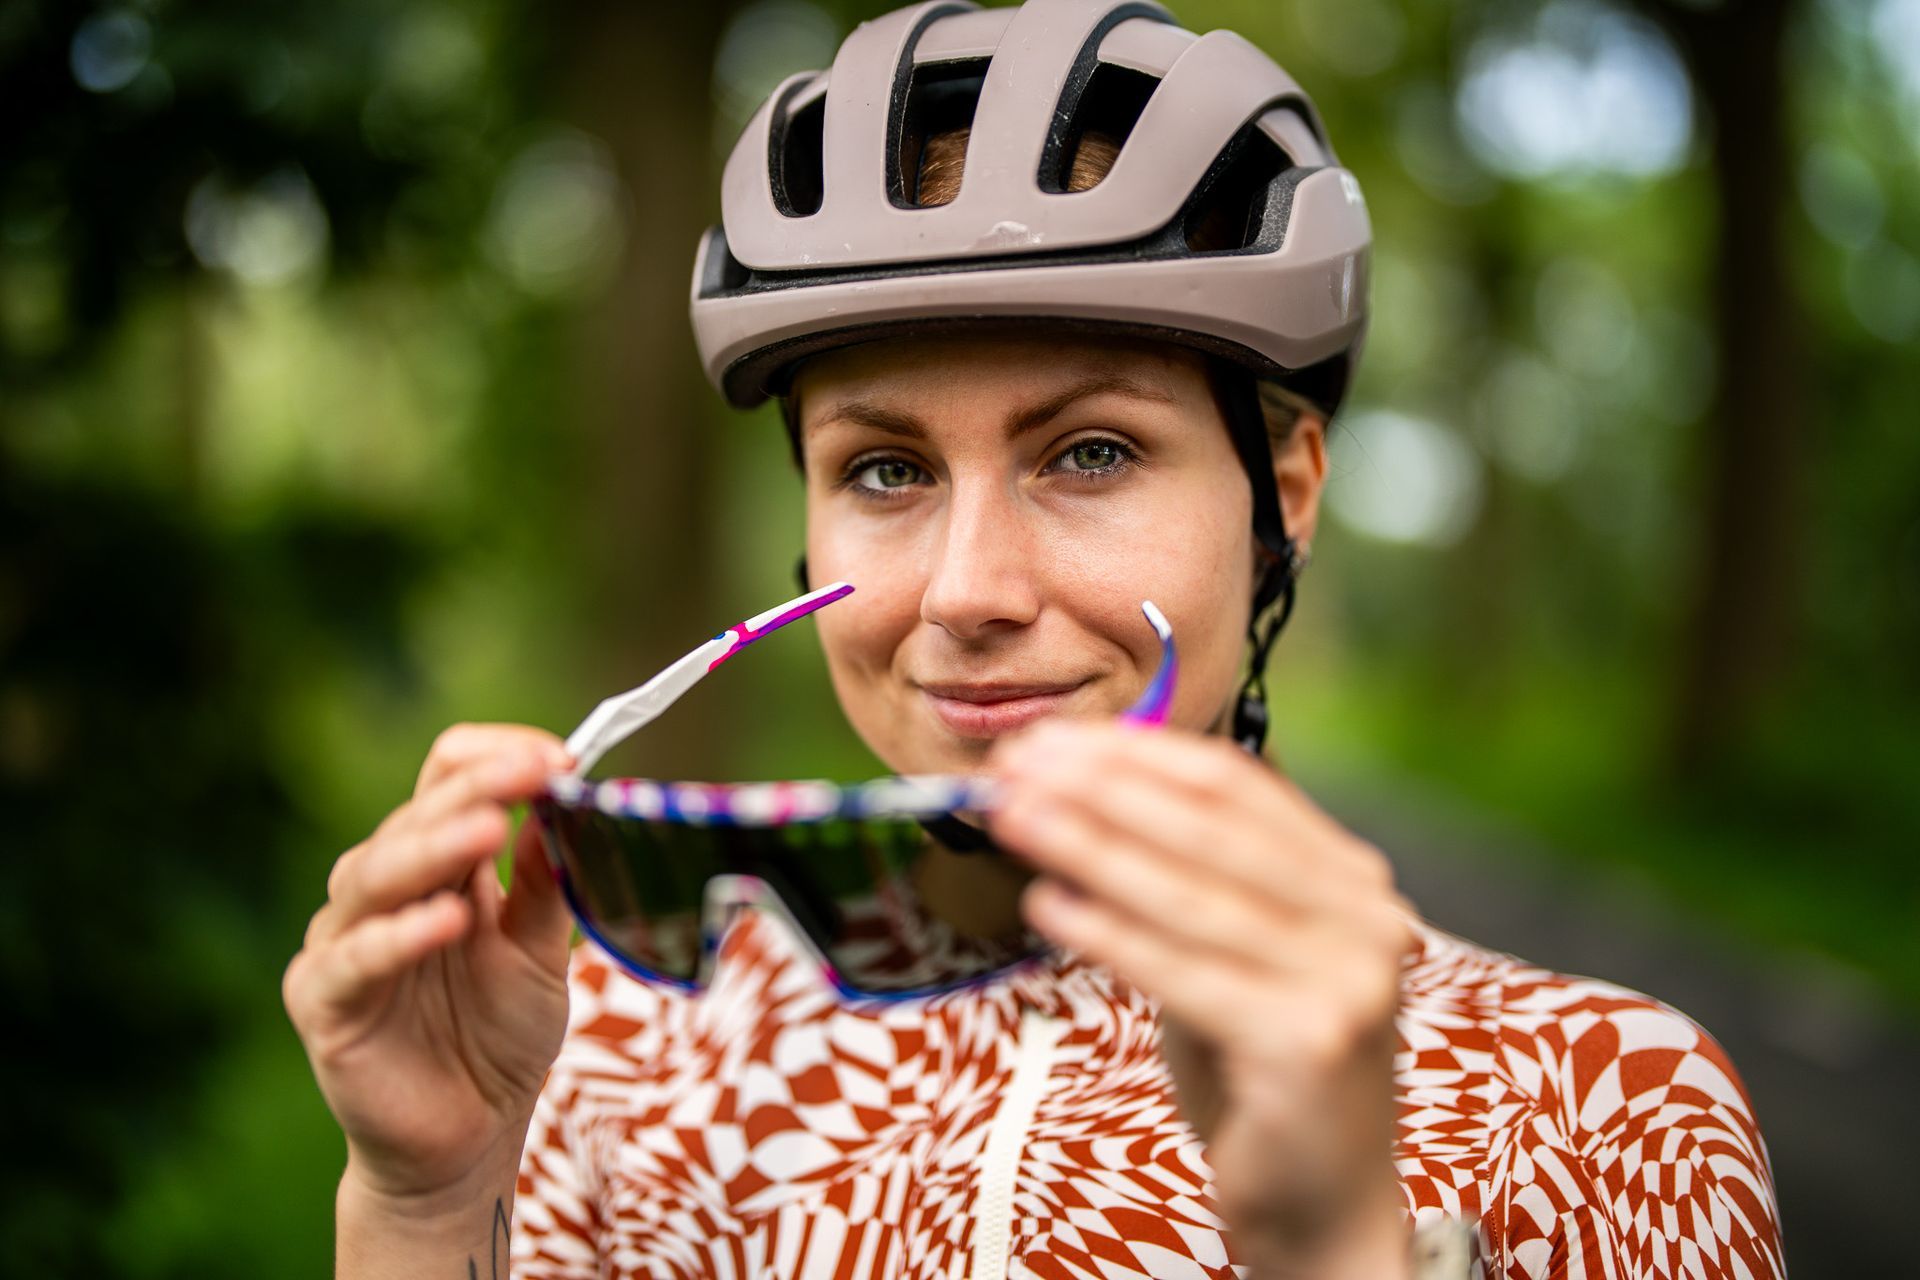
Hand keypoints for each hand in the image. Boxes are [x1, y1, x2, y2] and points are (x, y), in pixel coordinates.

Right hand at [283, 724, 575, 1211]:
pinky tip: (447, 920)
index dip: (498, 758)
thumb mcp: (541, 952)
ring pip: (375, 872)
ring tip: (489, 829)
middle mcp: (383, 888)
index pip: (446, 777)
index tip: (562, 758)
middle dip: (478, 789)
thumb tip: (561, 803)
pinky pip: (353, 959)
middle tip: (535, 772)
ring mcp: (345, 940)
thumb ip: (548, 884)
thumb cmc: (499, 1037)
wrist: (468, 1138)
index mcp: (437, 863)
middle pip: (416, 815)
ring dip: (435, 847)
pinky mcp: (322, 1000)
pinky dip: (397, 936)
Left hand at [989, 722, 1415, 1279]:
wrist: (1324, 1202)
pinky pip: (1182, 972)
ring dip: (1087, 845)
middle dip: (1100, 789)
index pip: (1234, 786)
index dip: (1135, 754)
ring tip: (1012, 817)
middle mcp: (1364, 918)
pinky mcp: (1306, 1044)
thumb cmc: (1260, 1069)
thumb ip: (1183, 879)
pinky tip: (1047, 904)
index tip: (1049, 738)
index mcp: (1350, 878)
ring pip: (1189, 894)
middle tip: (1014, 765)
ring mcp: (1344, 981)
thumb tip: (1069, 794)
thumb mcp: (1233, 954)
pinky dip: (1108, 932)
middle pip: (1210, 829)